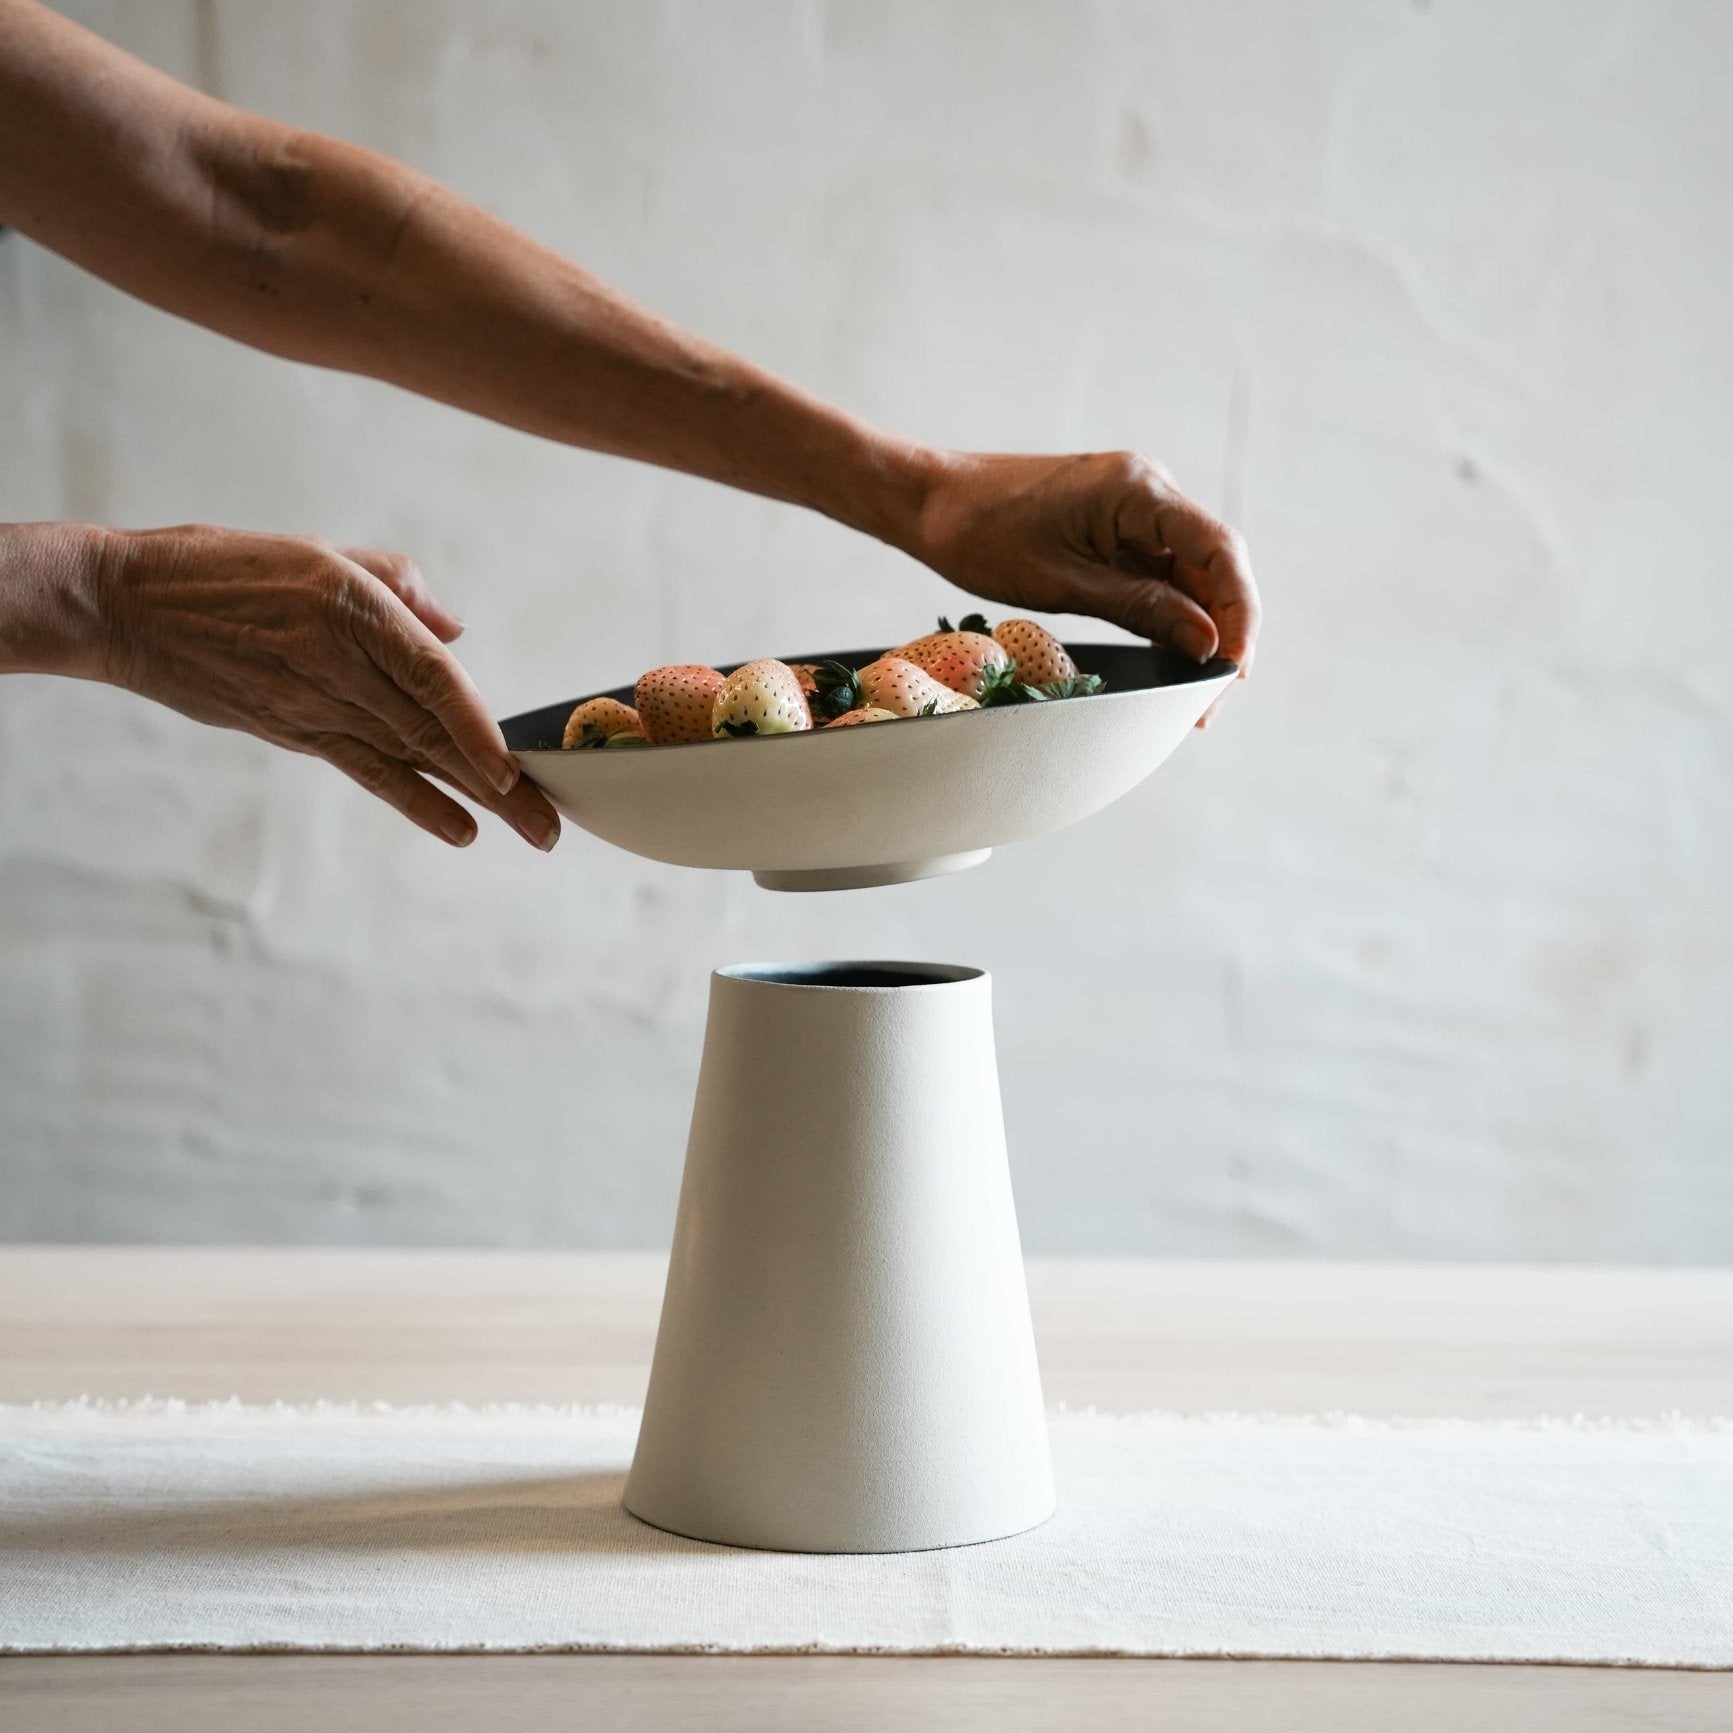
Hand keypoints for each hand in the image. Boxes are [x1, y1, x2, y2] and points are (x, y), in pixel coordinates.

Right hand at [89, 524, 558, 848]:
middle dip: (500, 782)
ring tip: (530, 831)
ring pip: (409, 756)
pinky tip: (458, 829)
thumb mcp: (318, 553)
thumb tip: (453, 632)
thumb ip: (396, 584)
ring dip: (474, 799)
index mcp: (349, 606)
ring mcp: (315, 703)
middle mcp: (337, 662)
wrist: (125, 605)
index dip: (475, 727)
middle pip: (432, 730)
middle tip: (552, 822)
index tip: (515, 766)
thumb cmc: (221, 568)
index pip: (430, 677)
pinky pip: (366, 770)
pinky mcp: (295, 730)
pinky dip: (414, 801)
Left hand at [910, 451, 1260, 723]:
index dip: (1238, 615)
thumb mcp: (1064, 583)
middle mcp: (1148, 490)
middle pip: (1214, 566)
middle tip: (1210, 702)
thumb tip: (1207, 642)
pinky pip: (1159, 572)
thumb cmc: (983, 535)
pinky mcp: (1115, 525)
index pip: (1220, 552)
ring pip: (1190, 574)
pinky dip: (1167, 614)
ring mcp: (1133, 507)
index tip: (1231, 669)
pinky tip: (1168, 657)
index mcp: (1139, 490)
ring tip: (1193, 694)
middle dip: (1223, 633)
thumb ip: (1141, 609)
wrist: (932, 502)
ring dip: (1198, 629)